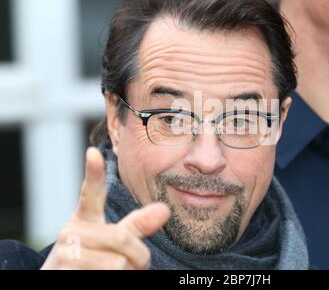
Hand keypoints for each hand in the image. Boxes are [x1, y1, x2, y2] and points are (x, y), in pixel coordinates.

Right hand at [41, 147, 170, 269]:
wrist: (63, 281)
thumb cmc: (93, 262)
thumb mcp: (113, 241)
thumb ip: (137, 225)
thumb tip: (165, 210)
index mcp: (84, 220)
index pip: (90, 194)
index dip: (93, 174)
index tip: (93, 152)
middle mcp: (71, 233)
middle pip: (122, 238)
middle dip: (138, 256)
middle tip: (136, 264)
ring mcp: (66, 253)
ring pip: (118, 263)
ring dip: (129, 272)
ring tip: (115, 273)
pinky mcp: (66, 271)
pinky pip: (109, 276)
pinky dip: (120, 280)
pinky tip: (104, 278)